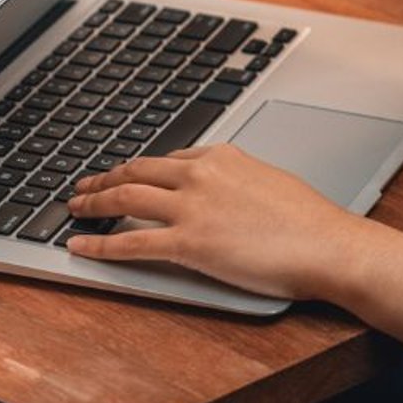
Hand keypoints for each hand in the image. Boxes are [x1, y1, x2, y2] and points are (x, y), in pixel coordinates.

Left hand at [63, 145, 373, 300]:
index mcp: (222, 157)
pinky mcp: (187, 242)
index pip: (169, 158)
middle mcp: (201, 174)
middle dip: (106, 177)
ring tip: (74, 207)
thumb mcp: (271, 183)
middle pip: (138, 170)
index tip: (126, 174)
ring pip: (126, 197)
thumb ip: (240, 182)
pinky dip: (99, 243)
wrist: (328, 246)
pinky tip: (80, 245)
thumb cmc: (311, 223)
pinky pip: (131, 241)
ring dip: (93, 202)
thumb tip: (227, 193)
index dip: (140, 168)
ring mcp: (191, 207)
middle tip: (85, 186)